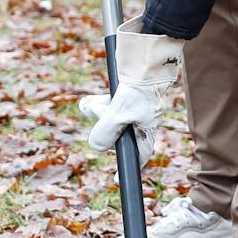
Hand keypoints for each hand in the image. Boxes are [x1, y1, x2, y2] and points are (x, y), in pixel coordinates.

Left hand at [80, 17, 183, 163]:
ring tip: (90, 103)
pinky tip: (92, 99)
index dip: (126, 169)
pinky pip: (110, 105)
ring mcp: (135, 109)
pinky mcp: (128, 96)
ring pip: (111, 117)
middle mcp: (141, 122)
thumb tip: (96, 147)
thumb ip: (107, 131)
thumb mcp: (120, 112)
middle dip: (103, 125)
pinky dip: (100, 103)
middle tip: (93, 112)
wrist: (147, 58)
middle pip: (118, 134)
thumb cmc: (139, 88)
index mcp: (146, 131)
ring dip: (99, 110)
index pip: (137, 156)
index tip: (116, 179)